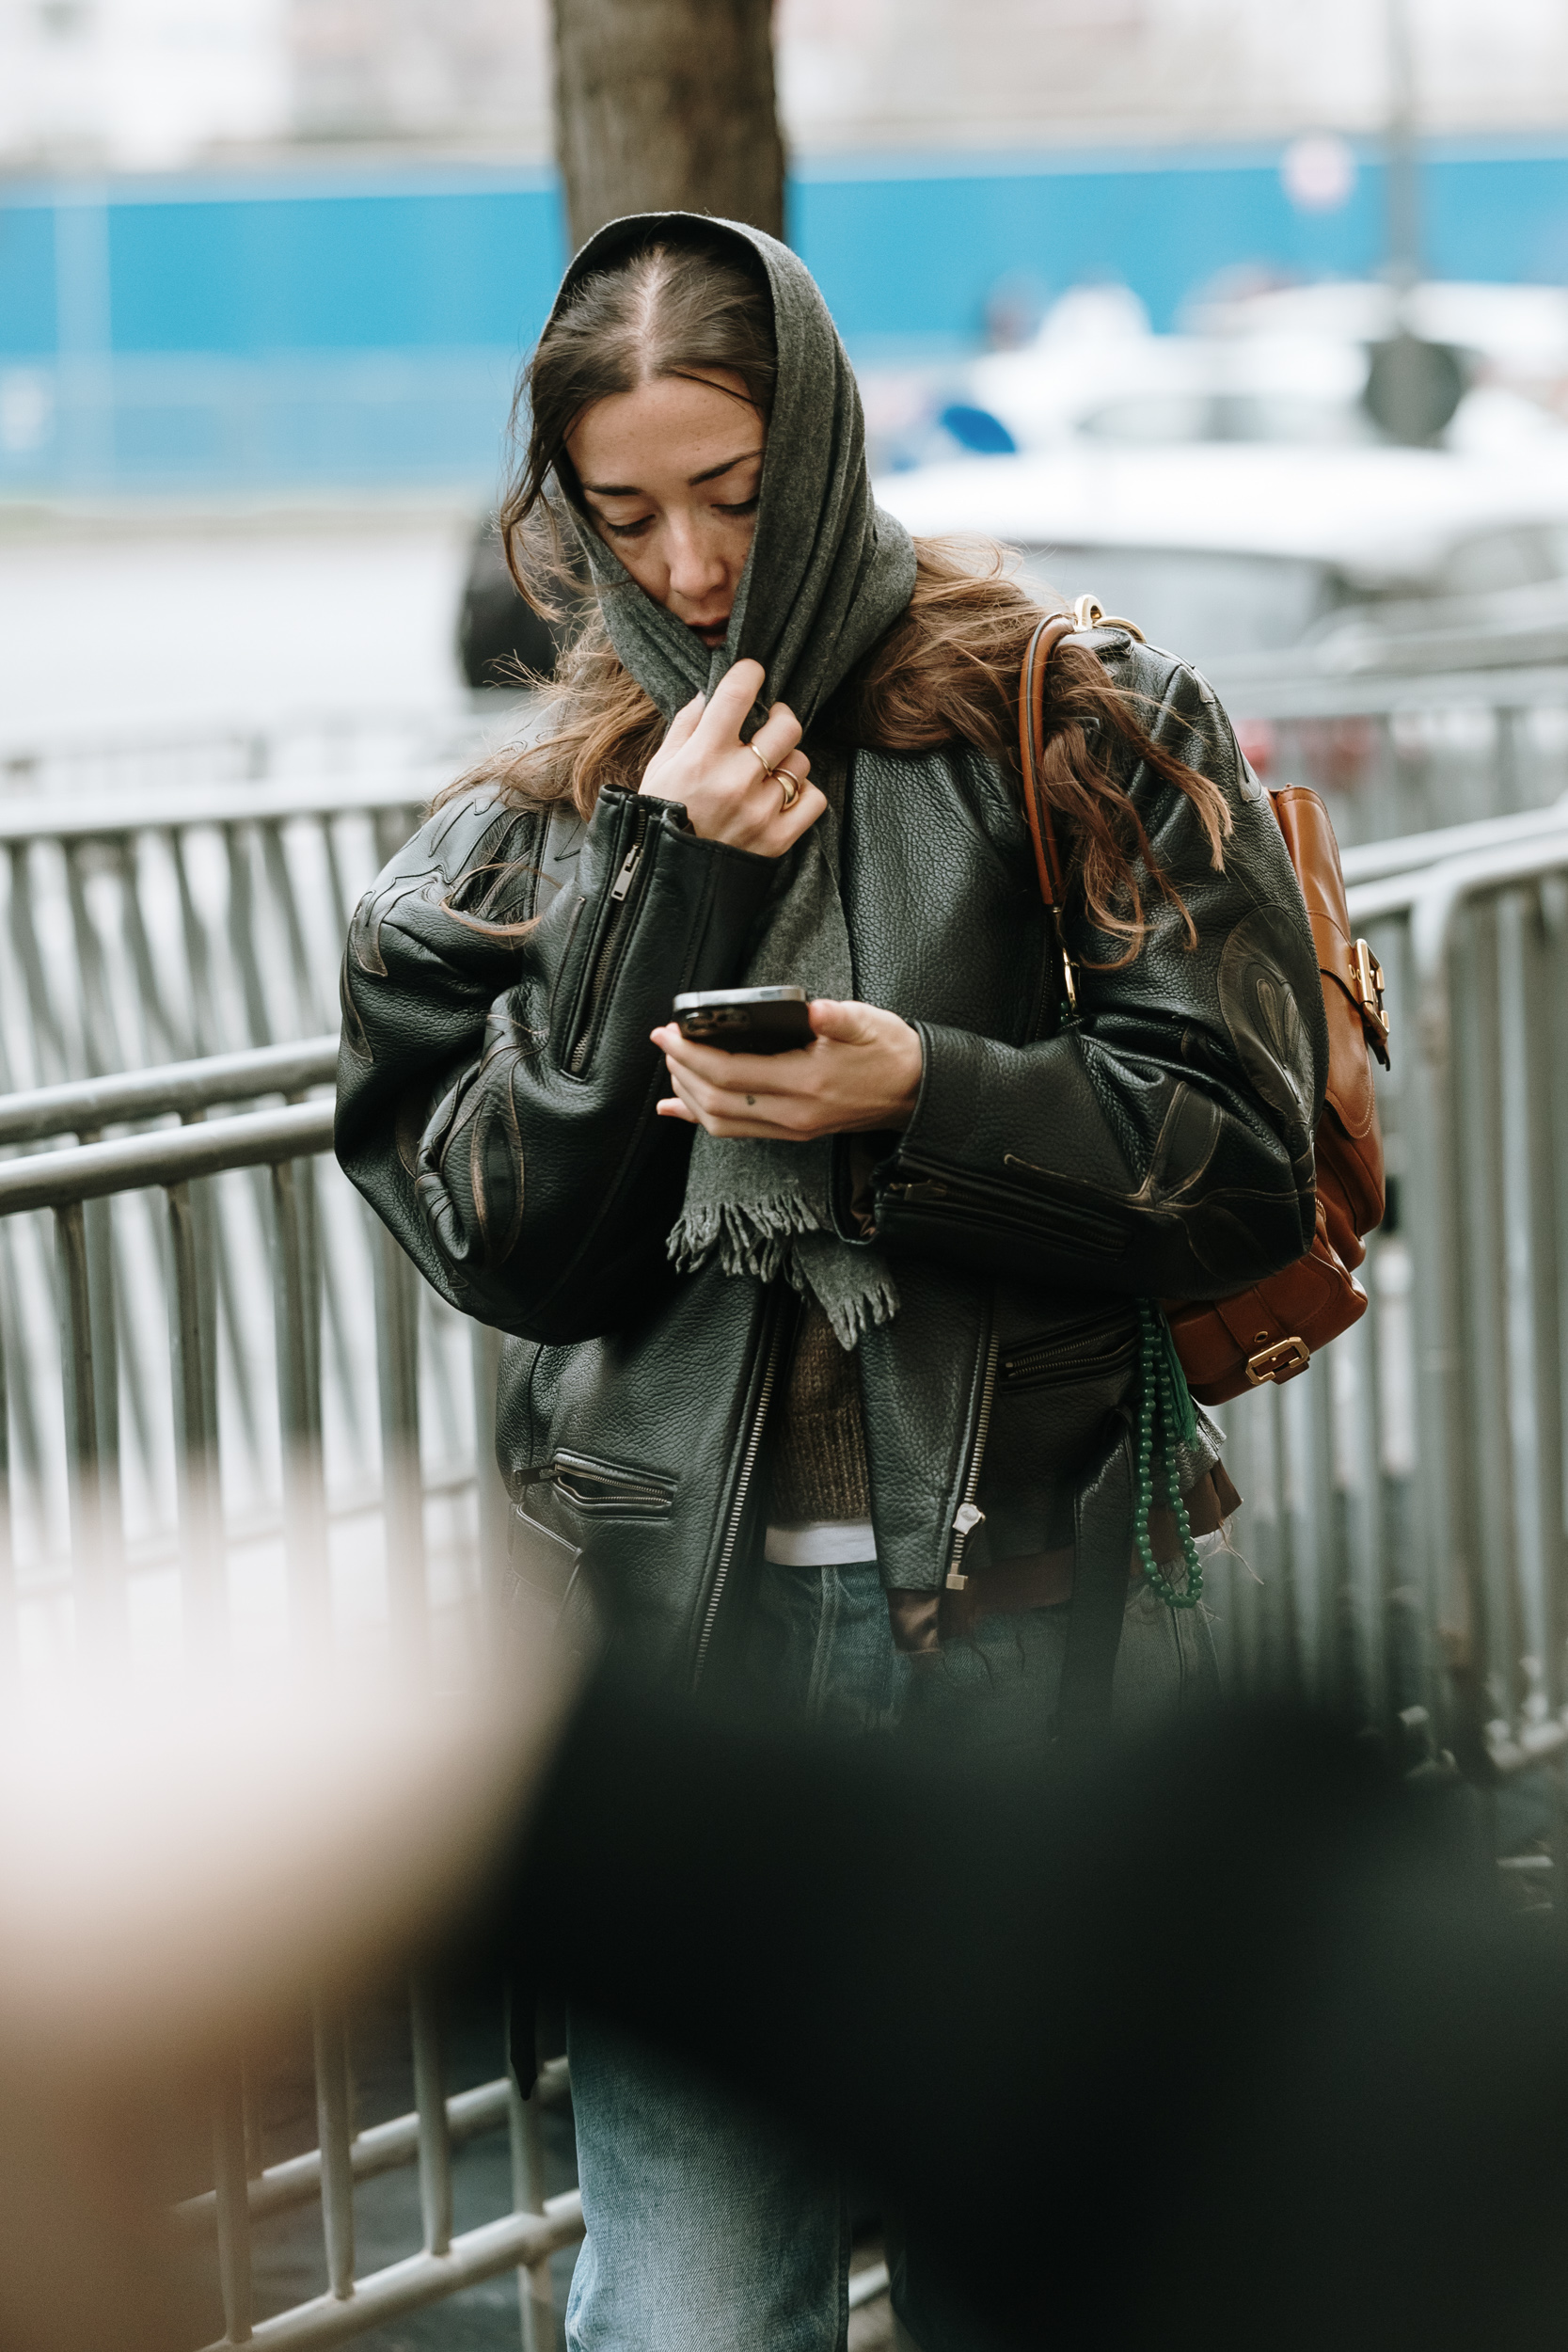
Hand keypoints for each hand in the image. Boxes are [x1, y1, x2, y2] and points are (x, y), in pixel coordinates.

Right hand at [640, 658, 826, 856]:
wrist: (665, 879)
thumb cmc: (661, 818)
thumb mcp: (660, 768)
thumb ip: (686, 727)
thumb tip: (709, 695)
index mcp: (703, 756)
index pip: (737, 694)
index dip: (750, 673)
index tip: (753, 673)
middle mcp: (735, 780)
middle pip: (786, 725)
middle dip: (780, 718)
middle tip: (770, 724)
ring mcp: (760, 810)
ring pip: (800, 762)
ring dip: (787, 761)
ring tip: (767, 772)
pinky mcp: (778, 838)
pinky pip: (814, 799)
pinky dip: (803, 794)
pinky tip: (783, 796)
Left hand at [650, 999, 922, 1140]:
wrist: (914, 1091)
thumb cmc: (888, 1052)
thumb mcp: (867, 1022)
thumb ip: (837, 1017)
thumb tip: (815, 1009)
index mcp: (808, 1082)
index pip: (732, 1073)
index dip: (693, 1054)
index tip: (671, 1032)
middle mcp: (795, 1113)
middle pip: (717, 1101)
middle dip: (682, 1070)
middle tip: (664, 1040)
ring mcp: (792, 1127)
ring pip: (720, 1122)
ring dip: (688, 1093)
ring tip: (673, 1064)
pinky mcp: (792, 1131)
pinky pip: (736, 1131)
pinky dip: (700, 1119)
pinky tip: (677, 1107)